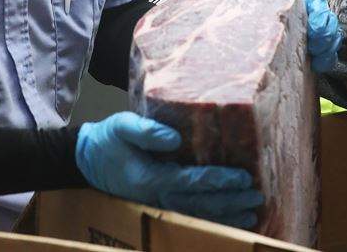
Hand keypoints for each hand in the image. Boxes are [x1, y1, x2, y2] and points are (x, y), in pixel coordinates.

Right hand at [75, 112, 262, 228]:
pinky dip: (214, 221)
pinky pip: (191, 217)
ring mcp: (159, 205)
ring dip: (227, 216)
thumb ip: (147, 131)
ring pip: (198, 216)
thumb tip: (176, 139)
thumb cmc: (109, 138)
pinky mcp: (160, 205)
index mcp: (151, 178)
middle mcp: (158, 197)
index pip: (192, 182)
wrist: (89, 159)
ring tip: (252, 213)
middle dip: (231, 202)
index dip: (219, 181)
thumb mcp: (122, 125)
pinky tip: (232, 219)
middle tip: (257, 196)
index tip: (243, 177)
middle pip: (201, 204)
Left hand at [273, 0, 341, 71]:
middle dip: (326, 36)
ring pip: (334, 39)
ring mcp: (320, 36)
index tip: (313, 30)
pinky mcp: (319, 52)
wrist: (266, 41)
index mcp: (308, 3)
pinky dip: (327, 60)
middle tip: (314, 47)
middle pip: (331, 24)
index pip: (320, 6)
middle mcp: (317, 17)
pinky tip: (317, 64)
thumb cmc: (272, 14)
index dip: (320, 18)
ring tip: (316, 56)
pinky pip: (331, 55)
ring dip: (327, 49)